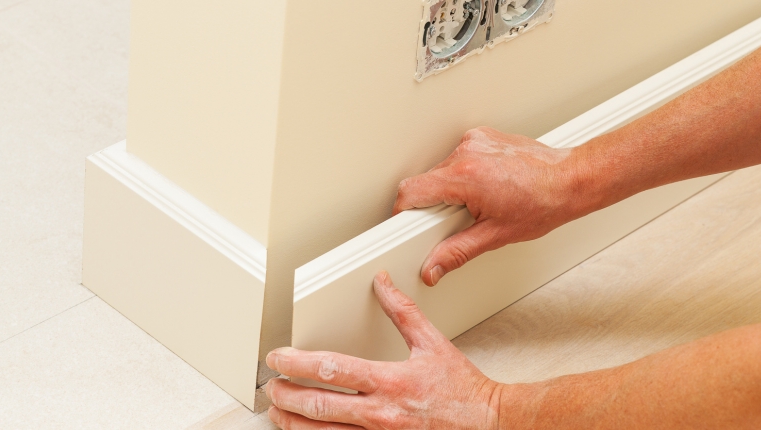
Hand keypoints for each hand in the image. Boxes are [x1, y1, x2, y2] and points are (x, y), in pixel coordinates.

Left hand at [265, 271, 502, 429]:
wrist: (488, 424)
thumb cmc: (463, 390)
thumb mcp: (433, 343)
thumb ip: (403, 312)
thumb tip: (383, 284)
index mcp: (390, 381)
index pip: (332, 369)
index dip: (298, 362)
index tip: (279, 357)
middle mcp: (381, 414)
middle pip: (319, 405)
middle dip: (286, 395)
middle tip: (271, 386)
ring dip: (294, 423)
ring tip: (278, 412)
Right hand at [394, 126, 597, 285]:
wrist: (571, 180)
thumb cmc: (543, 203)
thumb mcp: (495, 235)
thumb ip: (456, 252)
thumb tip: (433, 267)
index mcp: (465, 176)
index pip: (411, 191)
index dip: (403, 213)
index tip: (406, 224)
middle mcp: (467, 152)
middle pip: (425, 181)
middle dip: (433, 205)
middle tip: (458, 220)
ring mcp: (475, 140)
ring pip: (441, 169)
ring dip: (450, 189)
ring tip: (480, 202)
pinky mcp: (483, 137)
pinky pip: (458, 157)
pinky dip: (464, 174)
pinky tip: (487, 187)